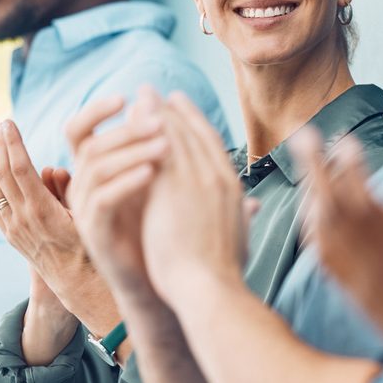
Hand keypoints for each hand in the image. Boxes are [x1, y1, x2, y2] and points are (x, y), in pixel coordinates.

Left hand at [0, 118, 90, 287]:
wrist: (79, 283)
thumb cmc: (92, 244)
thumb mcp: (86, 213)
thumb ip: (66, 189)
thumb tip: (48, 168)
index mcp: (42, 210)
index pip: (21, 168)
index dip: (13, 143)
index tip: (9, 122)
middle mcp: (23, 219)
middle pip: (3, 175)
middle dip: (0, 147)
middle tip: (0, 125)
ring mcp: (14, 229)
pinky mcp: (11, 236)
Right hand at [66, 88, 168, 309]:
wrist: (159, 279)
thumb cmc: (161, 227)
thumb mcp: (158, 179)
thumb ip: (153, 141)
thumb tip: (156, 99)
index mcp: (95, 170)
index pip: (79, 130)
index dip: (96, 110)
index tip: (126, 95)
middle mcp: (83, 187)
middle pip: (90, 145)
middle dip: (125, 129)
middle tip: (159, 121)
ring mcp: (84, 210)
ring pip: (94, 169)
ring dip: (131, 152)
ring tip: (165, 145)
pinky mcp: (93, 231)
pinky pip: (101, 199)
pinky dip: (126, 182)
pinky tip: (153, 172)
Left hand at [139, 93, 249, 311]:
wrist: (210, 289)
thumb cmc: (221, 275)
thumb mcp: (239, 239)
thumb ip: (242, 218)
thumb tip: (252, 209)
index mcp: (233, 190)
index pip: (212, 146)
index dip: (195, 123)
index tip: (181, 109)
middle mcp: (218, 177)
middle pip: (193, 132)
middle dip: (173, 110)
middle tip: (155, 93)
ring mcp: (197, 179)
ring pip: (175, 134)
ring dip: (157, 112)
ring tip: (140, 97)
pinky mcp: (174, 186)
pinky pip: (157, 147)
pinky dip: (145, 131)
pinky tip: (130, 120)